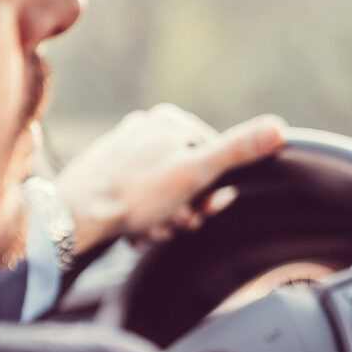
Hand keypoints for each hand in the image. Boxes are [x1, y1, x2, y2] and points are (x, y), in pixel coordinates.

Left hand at [53, 105, 286, 248]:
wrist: (73, 216)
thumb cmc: (134, 195)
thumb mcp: (196, 173)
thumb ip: (238, 151)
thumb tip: (279, 128)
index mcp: (170, 121)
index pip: (215, 159)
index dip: (212, 193)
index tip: (199, 210)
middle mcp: (147, 129)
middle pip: (190, 178)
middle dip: (186, 209)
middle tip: (170, 224)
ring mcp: (125, 150)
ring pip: (166, 192)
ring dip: (165, 219)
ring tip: (148, 229)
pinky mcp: (108, 172)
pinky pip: (141, 198)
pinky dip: (143, 217)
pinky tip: (133, 230)